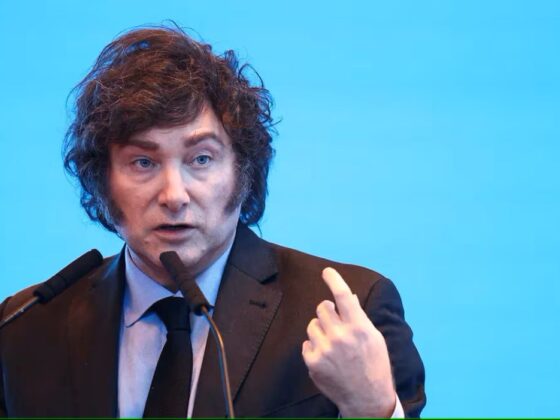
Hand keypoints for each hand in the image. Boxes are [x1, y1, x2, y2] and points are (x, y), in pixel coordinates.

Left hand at [302, 267, 395, 417]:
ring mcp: (324, 349)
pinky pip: (306, 342)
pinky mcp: (312, 361)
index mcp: (359, 327)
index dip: (334, 280)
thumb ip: (358, 316)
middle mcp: (340, 336)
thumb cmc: (374, 365)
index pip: (343, 296)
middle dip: (328, 312)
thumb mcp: (374, 338)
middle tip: (336, 324)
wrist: (367, 398)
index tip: (326, 272)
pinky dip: (314, 347)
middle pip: (323, 307)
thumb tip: (347, 296)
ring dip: (320, 330)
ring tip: (333, 344)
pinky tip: (327, 357)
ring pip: (312, 324)